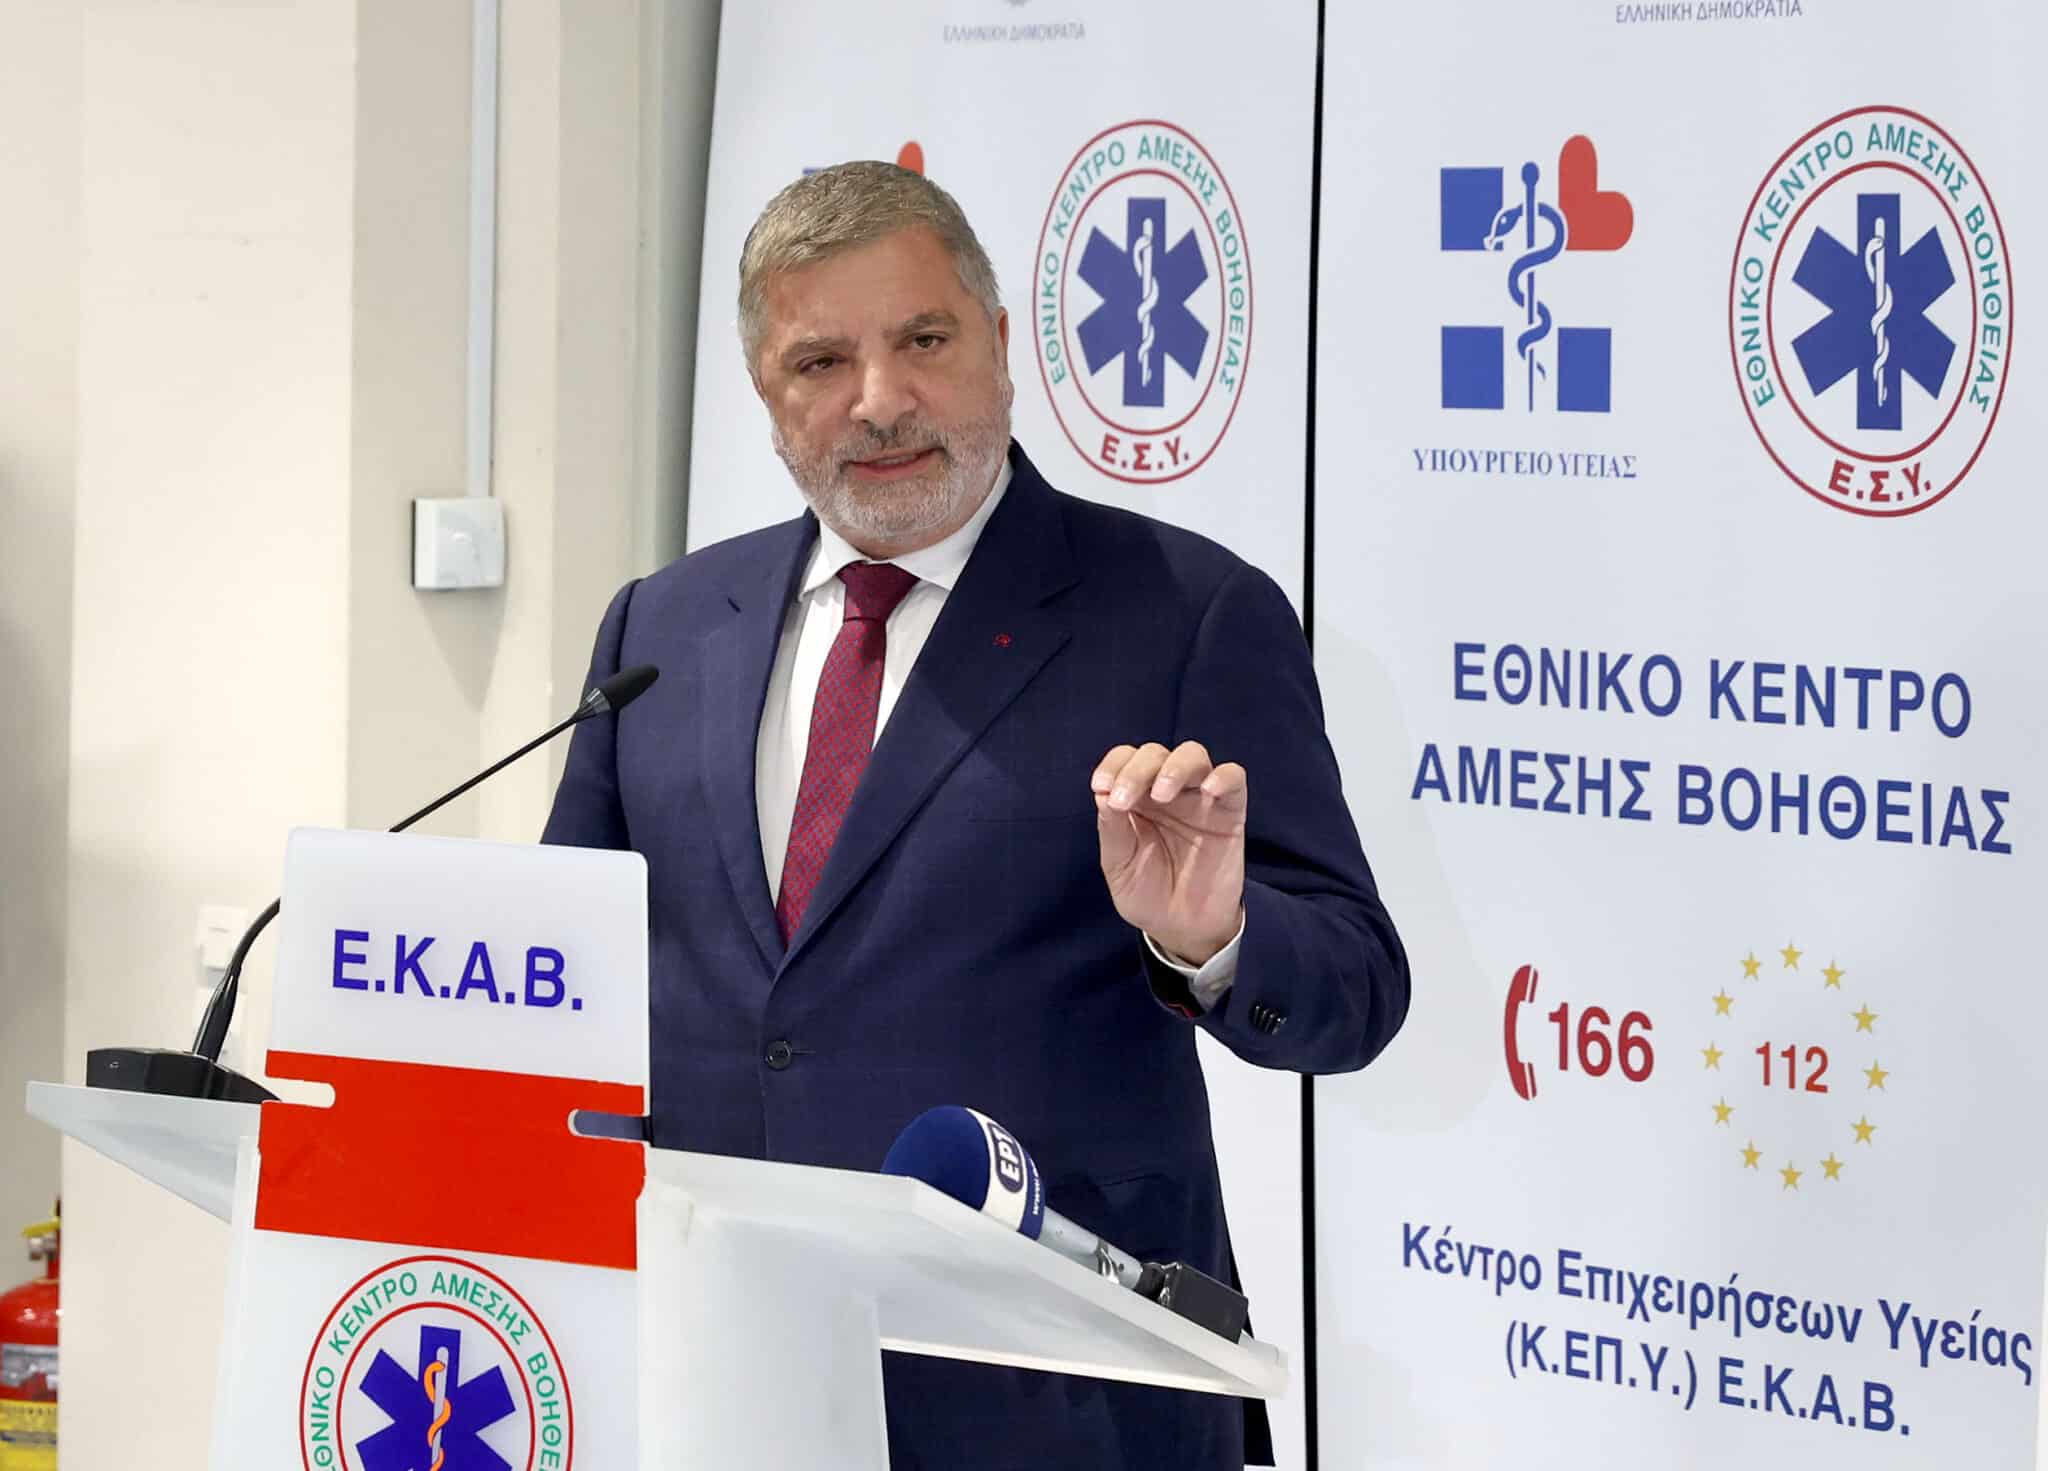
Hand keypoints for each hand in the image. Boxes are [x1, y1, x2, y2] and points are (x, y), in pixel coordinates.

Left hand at [1091, 740, 1246, 964]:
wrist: (1184, 929)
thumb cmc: (1148, 895)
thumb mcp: (1120, 867)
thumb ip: (1113, 830)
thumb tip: (1103, 794)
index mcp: (1135, 798)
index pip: (1124, 760)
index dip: (1112, 765)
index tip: (1101, 788)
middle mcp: (1166, 791)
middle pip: (1155, 753)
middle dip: (1136, 769)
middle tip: (1124, 800)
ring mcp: (1199, 798)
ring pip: (1193, 755)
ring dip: (1174, 767)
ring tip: (1161, 795)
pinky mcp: (1230, 811)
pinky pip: (1234, 779)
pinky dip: (1224, 776)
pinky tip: (1209, 790)